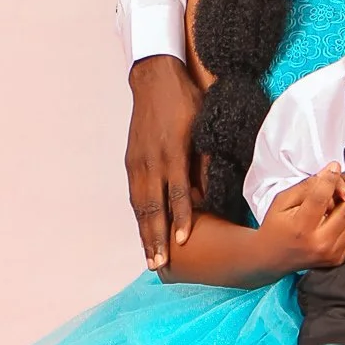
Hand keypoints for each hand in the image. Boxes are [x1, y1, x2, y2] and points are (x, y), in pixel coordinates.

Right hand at [126, 55, 204, 267]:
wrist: (154, 79)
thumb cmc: (186, 101)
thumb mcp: (204, 126)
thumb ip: (206, 160)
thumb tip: (212, 192)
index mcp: (172, 152)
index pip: (179, 192)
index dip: (182, 218)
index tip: (184, 241)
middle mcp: (151, 161)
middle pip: (153, 207)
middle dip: (156, 238)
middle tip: (160, 264)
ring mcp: (138, 162)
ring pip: (140, 206)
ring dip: (144, 233)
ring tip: (150, 257)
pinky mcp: (131, 161)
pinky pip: (135, 195)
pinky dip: (138, 217)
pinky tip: (143, 232)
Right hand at [260, 165, 344, 273]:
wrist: (273, 257)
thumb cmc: (277, 228)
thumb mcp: (282, 201)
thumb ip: (307, 187)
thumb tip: (330, 173)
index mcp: (302, 227)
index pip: (321, 197)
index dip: (331, 179)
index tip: (336, 167)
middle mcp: (319, 242)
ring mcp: (331, 252)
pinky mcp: (338, 257)